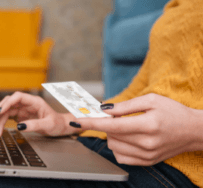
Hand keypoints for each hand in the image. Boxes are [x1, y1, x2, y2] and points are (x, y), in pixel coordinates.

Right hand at [0, 92, 78, 136]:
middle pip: (9, 103)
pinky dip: (2, 123)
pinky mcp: (20, 116)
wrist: (60, 127)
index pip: (17, 97)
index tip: (0, 111)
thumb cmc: (57, 123)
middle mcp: (27, 104)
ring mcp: (23, 109)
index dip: (7, 103)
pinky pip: (8, 117)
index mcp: (34, 101)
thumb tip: (19, 127)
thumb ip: (34, 125)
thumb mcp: (48, 125)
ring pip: (6, 111)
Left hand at [72, 93, 201, 165]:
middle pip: (110, 136)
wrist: (193, 131)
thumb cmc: (173, 112)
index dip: (91, 123)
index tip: (76, 121)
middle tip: (118, 117)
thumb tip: (104, 109)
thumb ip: (126, 105)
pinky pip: (121, 157)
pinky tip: (128, 138)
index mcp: (147, 125)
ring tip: (127, 127)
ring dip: (112, 135)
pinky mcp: (146, 162)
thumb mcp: (151, 100)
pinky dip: (118, 146)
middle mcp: (146, 143)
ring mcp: (146, 155)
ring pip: (113, 147)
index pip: (111, 125)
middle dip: (107, 124)